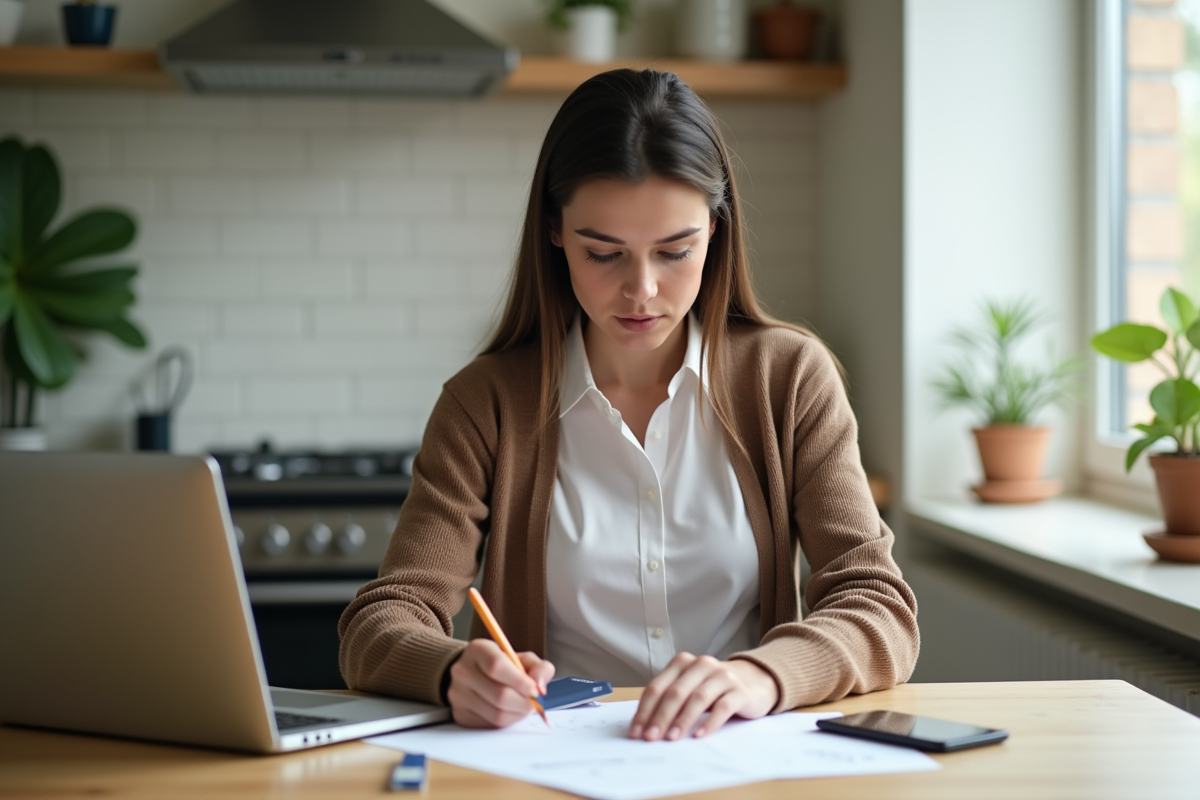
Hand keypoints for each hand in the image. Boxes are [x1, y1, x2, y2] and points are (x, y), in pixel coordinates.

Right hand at [446, 639, 555, 728]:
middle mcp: (463, 671)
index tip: (535, 690)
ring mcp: (458, 694)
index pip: (497, 666)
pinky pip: (490, 725)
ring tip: (522, 706)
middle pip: (499, 695)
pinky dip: (506, 721)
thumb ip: (539, 668)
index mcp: (478, 650)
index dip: (520, 681)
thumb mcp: (523, 659)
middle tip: (534, 703)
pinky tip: (509, 711)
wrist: (473, 674)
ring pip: (496, 714)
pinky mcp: (460, 714)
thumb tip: (540, 686)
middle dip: (524, 703)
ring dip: (517, 714)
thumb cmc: (502, 666)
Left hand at [629, 653, 778, 740]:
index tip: (636, 732)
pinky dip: (709, 722)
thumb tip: (645, 727)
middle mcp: (701, 665)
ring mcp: (722, 676)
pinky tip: (699, 735)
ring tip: (672, 738)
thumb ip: (671, 700)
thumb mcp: (690, 687)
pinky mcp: (740, 691)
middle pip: (675, 692)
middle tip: (650, 737)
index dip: (644, 710)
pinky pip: (722, 707)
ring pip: (698, 698)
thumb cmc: (714, 688)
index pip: (657, 687)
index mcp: (682, 663)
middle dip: (660, 717)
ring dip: (683, 720)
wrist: (755, 680)